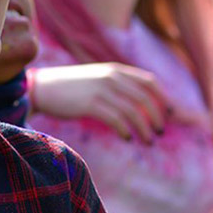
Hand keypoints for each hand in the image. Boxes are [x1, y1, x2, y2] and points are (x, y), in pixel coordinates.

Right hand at [31, 63, 195, 143]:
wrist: (42, 88)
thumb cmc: (69, 87)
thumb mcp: (95, 79)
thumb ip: (116, 85)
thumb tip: (139, 102)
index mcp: (114, 70)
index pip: (150, 82)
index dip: (164, 99)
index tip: (170, 114)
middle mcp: (111, 77)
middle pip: (146, 99)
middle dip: (157, 117)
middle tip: (158, 132)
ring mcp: (101, 90)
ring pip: (134, 112)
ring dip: (144, 129)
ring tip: (147, 141)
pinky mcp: (90, 104)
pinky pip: (117, 120)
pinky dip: (126, 131)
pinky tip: (126, 138)